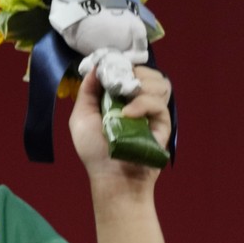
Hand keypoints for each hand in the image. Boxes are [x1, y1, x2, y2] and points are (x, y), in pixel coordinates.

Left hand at [69, 66, 171, 183]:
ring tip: (125, 99)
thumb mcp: (81, 117)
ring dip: (141, 86)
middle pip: (149, 73)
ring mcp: (152, 112)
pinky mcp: (162, 123)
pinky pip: (159, 104)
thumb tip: (97, 66)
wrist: (110, 177)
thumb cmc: (94, 150)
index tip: (112, 66)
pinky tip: (128, 114)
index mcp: (120, 98)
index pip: (131, 71)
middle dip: (134, 73)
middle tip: (120, 83)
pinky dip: (143, 104)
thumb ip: (87, 91)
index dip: (123, 65)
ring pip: (160, 83)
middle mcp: (139, 102)